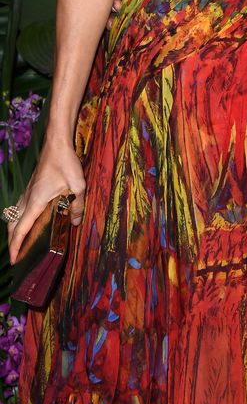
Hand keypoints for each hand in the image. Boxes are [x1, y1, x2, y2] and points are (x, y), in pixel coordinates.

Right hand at [7, 140, 85, 263]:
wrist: (57, 144)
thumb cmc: (66, 164)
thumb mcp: (78, 186)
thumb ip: (77, 205)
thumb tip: (75, 223)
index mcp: (35, 202)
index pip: (21, 229)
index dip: (15, 246)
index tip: (13, 259)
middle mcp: (27, 199)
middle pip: (13, 225)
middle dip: (12, 241)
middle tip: (15, 256)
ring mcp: (27, 192)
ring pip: (14, 215)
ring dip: (14, 230)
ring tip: (19, 242)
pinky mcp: (30, 187)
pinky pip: (19, 207)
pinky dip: (18, 219)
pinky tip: (27, 220)